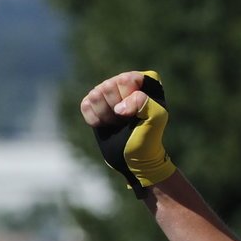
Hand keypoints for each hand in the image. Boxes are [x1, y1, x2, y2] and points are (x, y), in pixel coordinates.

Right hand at [81, 70, 175, 196]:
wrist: (133, 160)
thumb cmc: (147, 140)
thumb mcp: (155, 121)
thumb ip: (146, 104)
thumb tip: (120, 107)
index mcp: (145, 84)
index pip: (128, 79)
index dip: (128, 97)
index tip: (135, 113)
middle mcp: (125, 85)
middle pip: (109, 86)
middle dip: (115, 108)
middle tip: (125, 121)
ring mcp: (108, 93)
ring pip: (95, 94)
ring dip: (105, 115)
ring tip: (116, 124)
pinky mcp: (94, 105)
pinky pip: (85, 105)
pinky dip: (94, 119)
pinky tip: (105, 125)